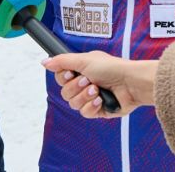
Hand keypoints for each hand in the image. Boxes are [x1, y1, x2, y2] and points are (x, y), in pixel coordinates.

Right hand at [42, 51, 157, 118]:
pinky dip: (92, 106)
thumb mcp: (83, 60)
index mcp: (80, 71)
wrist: (130, 82)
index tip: (71, 73)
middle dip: (76, 87)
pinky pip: (85, 113)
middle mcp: (84, 84)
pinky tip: (101, 100)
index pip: (60, 78)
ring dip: (85, 96)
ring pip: (74, 104)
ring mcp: (91, 98)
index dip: (64, 78)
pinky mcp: (98, 110)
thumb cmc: (111, 68)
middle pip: (65, 93)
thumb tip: (44, 62)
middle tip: (89, 80)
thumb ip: (61, 61)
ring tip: (97, 89)